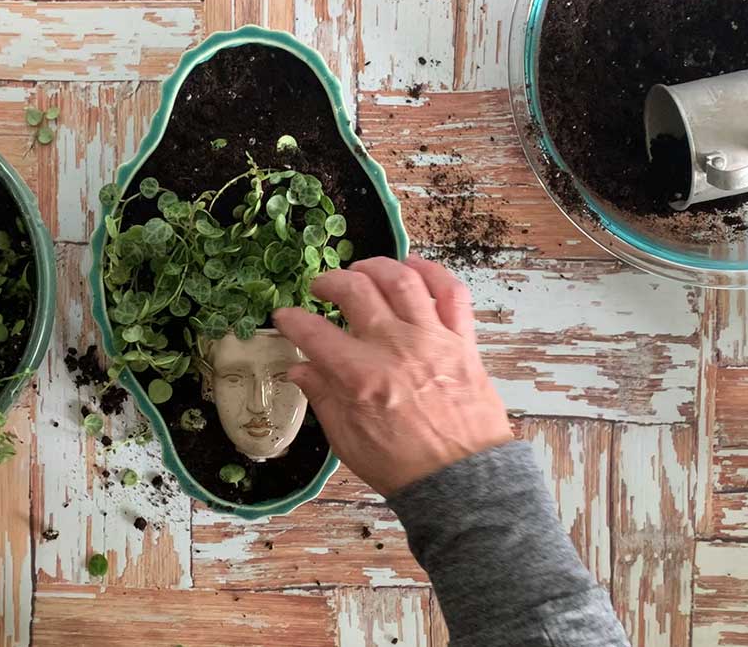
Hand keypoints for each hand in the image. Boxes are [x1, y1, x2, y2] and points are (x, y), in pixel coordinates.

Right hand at [273, 256, 511, 496]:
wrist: (462, 482)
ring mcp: (432, 339)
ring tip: (361, 271)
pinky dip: (431, 272)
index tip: (285, 317)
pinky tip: (413, 268)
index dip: (291, 320)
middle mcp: (395, 348)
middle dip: (329, 282)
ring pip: (401, 279)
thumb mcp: (348, 441)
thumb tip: (300, 369)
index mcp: (361, 377)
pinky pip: (451, 292)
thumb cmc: (403, 467)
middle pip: (356, 291)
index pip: (314, 332)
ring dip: (375, 267)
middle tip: (320, 288)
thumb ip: (323, 398)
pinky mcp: (462, 341)